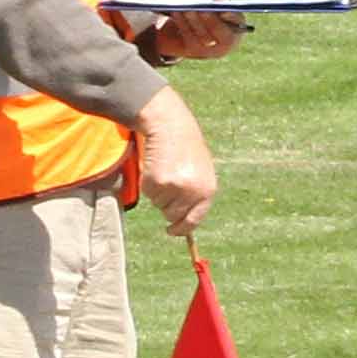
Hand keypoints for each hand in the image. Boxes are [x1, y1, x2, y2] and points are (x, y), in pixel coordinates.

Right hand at [133, 95, 220, 239]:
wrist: (171, 126)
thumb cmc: (186, 148)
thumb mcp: (201, 171)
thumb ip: (196, 195)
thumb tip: (185, 222)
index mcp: (208, 190)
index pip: (194, 220)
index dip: (182, 228)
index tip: (172, 231)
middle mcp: (193, 192)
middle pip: (173, 215)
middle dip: (167, 205)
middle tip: (169, 183)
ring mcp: (175, 188)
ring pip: (159, 204)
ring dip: (159, 192)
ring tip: (165, 169)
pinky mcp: (157, 183)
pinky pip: (148, 194)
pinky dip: (149, 183)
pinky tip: (156, 167)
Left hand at [138, 3, 247, 66]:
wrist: (190, 30)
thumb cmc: (208, 10)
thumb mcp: (215, 0)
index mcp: (238, 28)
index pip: (238, 22)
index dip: (232, 16)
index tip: (224, 9)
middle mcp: (227, 43)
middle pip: (219, 32)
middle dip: (210, 20)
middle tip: (201, 8)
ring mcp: (210, 50)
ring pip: (202, 36)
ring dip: (193, 20)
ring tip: (185, 8)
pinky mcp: (193, 51)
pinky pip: (188, 37)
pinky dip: (182, 24)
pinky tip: (176, 12)